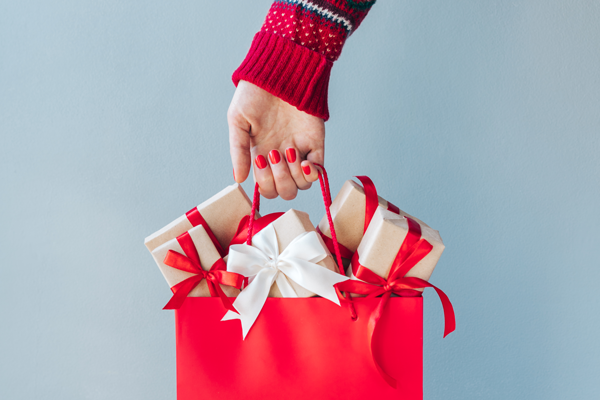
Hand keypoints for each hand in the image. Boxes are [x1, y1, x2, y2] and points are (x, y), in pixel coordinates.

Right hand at [228, 81, 324, 199]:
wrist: (278, 72)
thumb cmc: (254, 92)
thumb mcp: (237, 120)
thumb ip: (237, 151)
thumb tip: (240, 180)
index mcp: (260, 155)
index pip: (266, 188)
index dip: (264, 183)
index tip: (260, 160)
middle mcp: (281, 158)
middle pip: (285, 191)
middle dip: (279, 181)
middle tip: (275, 155)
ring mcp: (300, 152)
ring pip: (301, 185)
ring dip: (294, 175)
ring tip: (289, 150)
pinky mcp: (316, 144)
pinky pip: (319, 172)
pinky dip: (312, 174)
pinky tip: (304, 162)